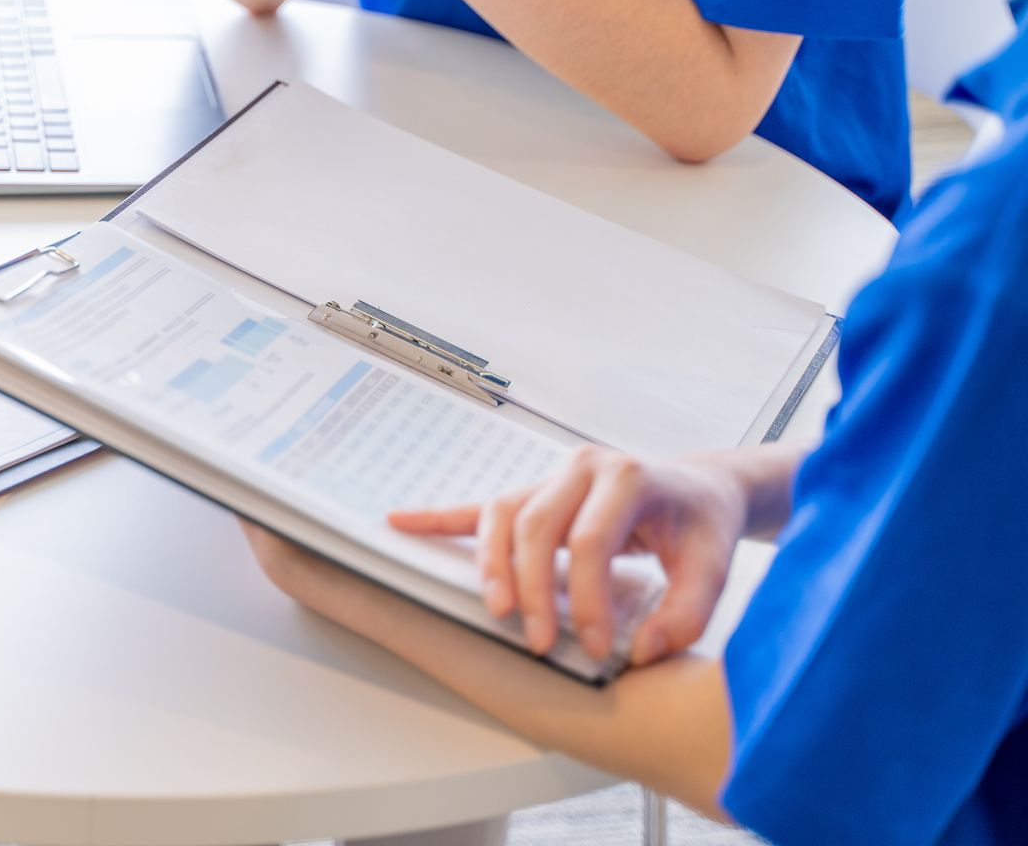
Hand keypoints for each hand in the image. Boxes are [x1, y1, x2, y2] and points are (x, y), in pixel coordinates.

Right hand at [391, 447, 749, 666]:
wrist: (698, 489)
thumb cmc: (703, 526)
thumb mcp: (715, 567)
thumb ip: (687, 613)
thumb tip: (640, 651)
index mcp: (627, 476)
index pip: (590, 540)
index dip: (587, 597)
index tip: (597, 648)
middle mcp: (583, 466)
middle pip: (538, 526)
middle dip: (533, 589)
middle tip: (539, 642)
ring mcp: (553, 474)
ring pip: (503, 515)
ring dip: (491, 564)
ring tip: (498, 610)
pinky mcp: (534, 491)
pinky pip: (481, 506)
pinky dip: (440, 517)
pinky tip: (401, 522)